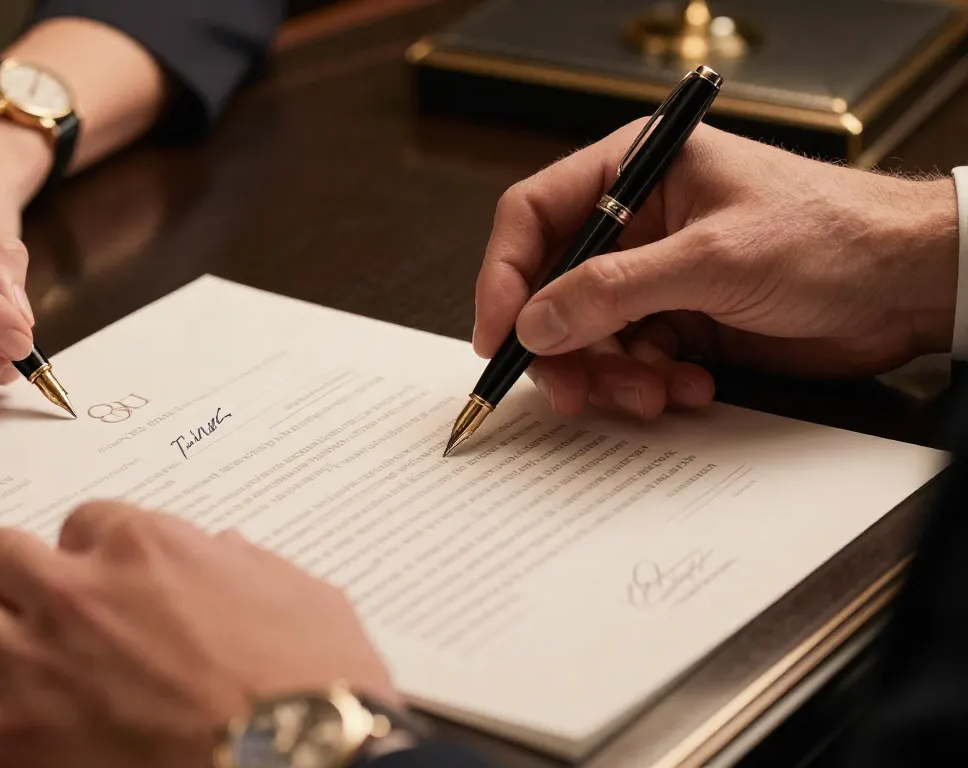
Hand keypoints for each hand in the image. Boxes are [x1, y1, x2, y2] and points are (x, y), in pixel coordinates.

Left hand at [0, 501, 396, 767]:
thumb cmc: (317, 690)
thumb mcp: (306, 598)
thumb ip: (250, 566)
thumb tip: (224, 554)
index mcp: (148, 548)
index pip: (86, 520)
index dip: (89, 549)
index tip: (96, 575)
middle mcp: (77, 591)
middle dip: (4, 572)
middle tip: (14, 599)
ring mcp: (34, 661)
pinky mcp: (5, 738)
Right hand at [474, 122, 958, 418]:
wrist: (908, 286)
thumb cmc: (829, 236)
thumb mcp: (713, 259)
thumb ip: (614, 289)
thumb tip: (533, 322)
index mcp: (634, 172)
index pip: (534, 216)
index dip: (504, 277)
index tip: (496, 335)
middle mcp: (635, 222)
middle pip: (553, 288)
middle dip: (561, 345)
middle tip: (573, 389)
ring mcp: (656, 275)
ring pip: (588, 335)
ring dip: (610, 375)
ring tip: (654, 392)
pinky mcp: (680, 321)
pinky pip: (630, 361)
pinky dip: (646, 384)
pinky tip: (688, 386)